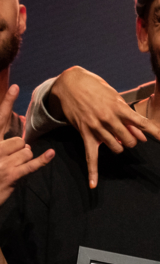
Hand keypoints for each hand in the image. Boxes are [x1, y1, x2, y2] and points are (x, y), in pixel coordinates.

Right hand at [0, 85, 53, 205]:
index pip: (0, 119)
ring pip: (27, 151)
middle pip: (20, 140)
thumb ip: (4, 140)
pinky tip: (50, 154)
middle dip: (20, 150)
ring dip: (24, 160)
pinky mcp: (11, 175)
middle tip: (10, 161)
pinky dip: (42, 159)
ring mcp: (2, 163)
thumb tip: (23, 128)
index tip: (15, 88)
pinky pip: (31, 164)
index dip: (7, 102)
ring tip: (11, 168)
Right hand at [49, 67, 159, 188]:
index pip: (143, 123)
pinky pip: (90, 157)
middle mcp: (109, 119)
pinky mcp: (85, 135)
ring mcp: (96, 128)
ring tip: (115, 137)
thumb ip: (130, 118)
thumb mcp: (116, 99)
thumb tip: (143, 136)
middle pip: (130, 141)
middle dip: (132, 140)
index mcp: (120, 108)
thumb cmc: (97, 89)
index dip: (157, 132)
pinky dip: (92, 172)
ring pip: (116, 148)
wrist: (71, 84)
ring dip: (119, 146)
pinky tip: (93, 185)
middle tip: (127, 133)